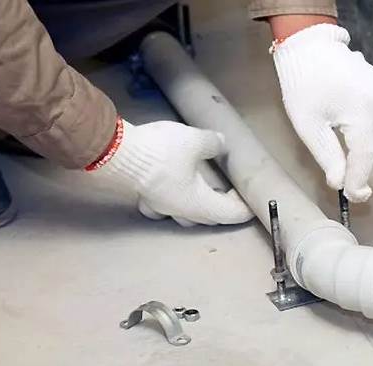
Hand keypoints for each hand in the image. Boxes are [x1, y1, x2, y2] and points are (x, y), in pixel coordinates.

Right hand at [101, 120, 253, 225]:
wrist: (119, 153)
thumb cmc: (162, 152)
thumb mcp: (196, 141)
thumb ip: (214, 143)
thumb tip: (222, 144)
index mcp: (198, 203)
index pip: (230, 213)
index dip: (244, 208)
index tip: (252, 199)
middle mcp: (181, 211)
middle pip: (211, 217)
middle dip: (226, 208)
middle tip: (234, 192)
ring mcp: (163, 207)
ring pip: (188, 216)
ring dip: (203, 208)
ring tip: (209, 193)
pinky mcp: (148, 197)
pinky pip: (167, 207)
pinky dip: (177, 203)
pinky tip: (176, 191)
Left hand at [272, 23, 372, 201]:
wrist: (311, 50)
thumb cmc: (303, 86)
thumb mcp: (309, 126)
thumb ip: (327, 156)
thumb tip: (339, 183)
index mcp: (361, 112)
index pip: (366, 156)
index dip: (359, 180)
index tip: (352, 197)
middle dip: (366, 172)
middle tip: (350, 187)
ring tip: (357, 167)